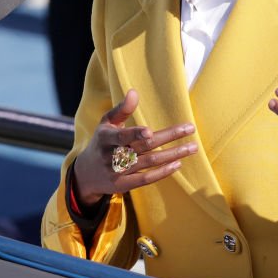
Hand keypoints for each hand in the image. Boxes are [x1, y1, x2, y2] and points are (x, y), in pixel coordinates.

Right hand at [72, 89, 196, 206]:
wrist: (86, 174)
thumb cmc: (101, 142)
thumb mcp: (106, 124)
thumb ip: (121, 109)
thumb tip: (134, 92)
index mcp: (106, 138)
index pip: (122, 136)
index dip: (135, 134)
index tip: (149, 132)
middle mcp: (112, 156)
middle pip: (144, 147)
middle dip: (169, 137)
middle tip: (190, 129)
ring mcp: (118, 172)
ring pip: (149, 163)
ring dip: (172, 155)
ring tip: (192, 147)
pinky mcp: (123, 185)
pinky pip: (146, 180)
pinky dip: (162, 172)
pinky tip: (178, 164)